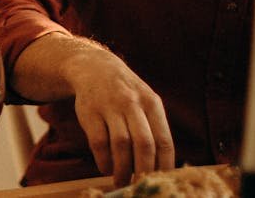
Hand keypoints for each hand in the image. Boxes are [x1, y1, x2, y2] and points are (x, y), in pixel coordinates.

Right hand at [64, 47, 174, 186]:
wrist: (94, 68)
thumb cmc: (126, 94)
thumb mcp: (145, 102)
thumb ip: (154, 130)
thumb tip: (163, 168)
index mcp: (152, 103)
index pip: (164, 140)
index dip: (164, 166)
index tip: (161, 182)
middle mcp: (132, 103)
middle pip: (144, 144)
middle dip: (143, 171)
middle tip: (140, 187)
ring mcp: (110, 106)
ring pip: (121, 144)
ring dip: (122, 169)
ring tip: (121, 182)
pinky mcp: (89, 112)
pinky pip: (99, 142)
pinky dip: (104, 160)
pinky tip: (106, 168)